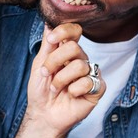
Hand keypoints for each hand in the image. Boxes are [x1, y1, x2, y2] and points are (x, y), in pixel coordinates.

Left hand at [25, 23, 105, 137]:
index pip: (75, 31)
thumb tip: (49, 23)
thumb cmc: (41, 90)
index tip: (52, 39)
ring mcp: (90, 74)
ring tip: (56, 88)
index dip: (65, 31)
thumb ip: (47, 46)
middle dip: (54, 62)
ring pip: (79, 65)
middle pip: (74, 48)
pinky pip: (89, 82)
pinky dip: (74, 90)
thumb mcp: (39, 65)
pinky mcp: (97, 89)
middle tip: (46, 74)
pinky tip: (71, 95)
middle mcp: (81, 60)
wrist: (43, 114)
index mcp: (67, 52)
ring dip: (61, 79)